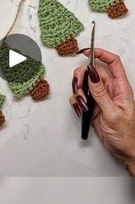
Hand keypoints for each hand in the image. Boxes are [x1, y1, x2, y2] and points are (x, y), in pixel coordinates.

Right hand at [70, 49, 134, 174]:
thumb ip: (100, 93)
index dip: (100, 53)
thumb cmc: (127, 135)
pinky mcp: (93, 106)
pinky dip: (76, 102)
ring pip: (84, 83)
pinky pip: (80, 97)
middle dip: (82, 76)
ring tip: (82, 104)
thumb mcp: (113, 113)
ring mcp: (101, 97)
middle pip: (93, 71)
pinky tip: (81, 110)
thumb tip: (91, 73)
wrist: (125, 152)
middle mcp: (111, 90)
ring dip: (78, 91)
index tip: (86, 51)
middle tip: (78, 87)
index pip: (113, 62)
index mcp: (121, 88)